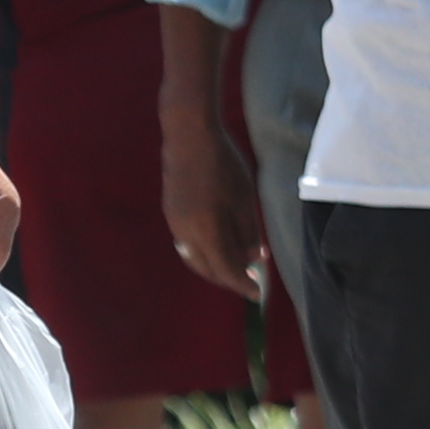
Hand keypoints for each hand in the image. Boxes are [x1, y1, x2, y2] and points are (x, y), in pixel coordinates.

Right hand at [160, 77, 266, 300]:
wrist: (188, 135)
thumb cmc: (223, 163)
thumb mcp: (244, 197)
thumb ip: (248, 231)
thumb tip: (253, 256)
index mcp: (206, 230)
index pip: (226, 270)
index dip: (243, 284)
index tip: (259, 293)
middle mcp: (186, 233)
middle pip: (207, 269)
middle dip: (229, 278)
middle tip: (250, 278)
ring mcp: (175, 223)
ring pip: (194, 258)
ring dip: (215, 266)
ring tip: (236, 262)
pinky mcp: (170, 212)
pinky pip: (187, 244)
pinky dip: (204, 251)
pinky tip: (218, 242)